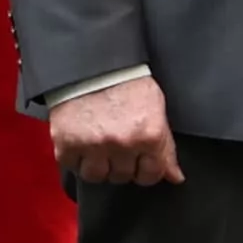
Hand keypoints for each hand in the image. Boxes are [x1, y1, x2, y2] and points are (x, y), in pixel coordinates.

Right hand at [49, 74, 182, 187]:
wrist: (92, 65)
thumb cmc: (127, 83)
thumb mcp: (156, 109)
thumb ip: (165, 146)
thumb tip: (175, 177)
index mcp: (149, 135)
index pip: (151, 175)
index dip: (145, 170)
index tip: (140, 163)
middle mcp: (123, 144)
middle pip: (123, 176)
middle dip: (121, 165)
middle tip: (117, 146)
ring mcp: (93, 146)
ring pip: (97, 176)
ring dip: (98, 166)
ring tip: (98, 147)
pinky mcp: (67, 145)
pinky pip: (72, 167)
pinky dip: (76, 159)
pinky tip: (81, 143)